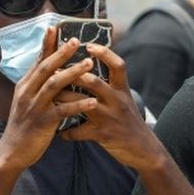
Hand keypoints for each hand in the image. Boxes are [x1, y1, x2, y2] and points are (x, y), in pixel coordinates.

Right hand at [0, 28, 97, 170]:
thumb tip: (50, 70)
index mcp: (25, 85)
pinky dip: (78, 105)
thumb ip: (38, 86)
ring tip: (89, 64)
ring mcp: (34, 106)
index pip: (38, 60)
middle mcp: (27, 92)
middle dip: (61, 53)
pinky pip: (62, 110)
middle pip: (46, 67)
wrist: (13, 151)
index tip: (55, 27)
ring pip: (54, 85)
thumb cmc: (26, 125)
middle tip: (77, 40)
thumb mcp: (28, 101)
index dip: (47, 44)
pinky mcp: (42, 122)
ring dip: (73, 73)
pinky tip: (93, 101)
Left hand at [58, 44, 163, 170]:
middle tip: (55, 69)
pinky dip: (67, 133)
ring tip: (49, 96)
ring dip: (62, 99)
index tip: (88, 45)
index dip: (104, 53)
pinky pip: (79, 132)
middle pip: (94, 82)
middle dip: (72, 75)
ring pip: (82, 104)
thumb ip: (111, 86)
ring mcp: (109, 118)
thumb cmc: (130, 122)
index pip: (118, 66)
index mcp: (122, 90)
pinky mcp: (103, 134)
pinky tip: (60, 133)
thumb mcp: (125, 101)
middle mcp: (117, 101)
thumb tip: (91, 69)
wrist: (144, 149)